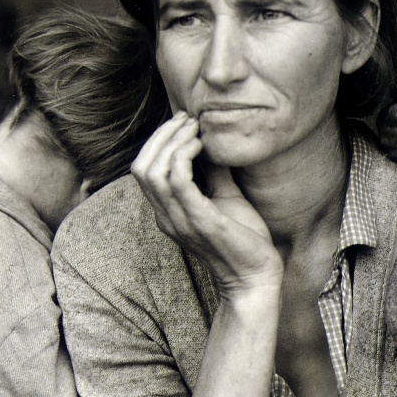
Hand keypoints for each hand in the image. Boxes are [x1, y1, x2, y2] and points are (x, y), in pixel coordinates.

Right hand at [131, 112, 282, 294]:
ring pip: (152, 171)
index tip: (184, 123)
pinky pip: (177, 181)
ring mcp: (179, 220)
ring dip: (172, 141)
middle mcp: (166, 217)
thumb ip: (214, 173)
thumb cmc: (243, 240)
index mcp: (168, 212)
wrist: (256, 277)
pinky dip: (184, 156)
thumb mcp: (226, 198)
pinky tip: (202, 146)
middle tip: (187, 120)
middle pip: (141, 167)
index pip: (143, 171)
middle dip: (161, 136)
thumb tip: (214, 142)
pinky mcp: (199, 221)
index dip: (157, 141)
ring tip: (195, 129)